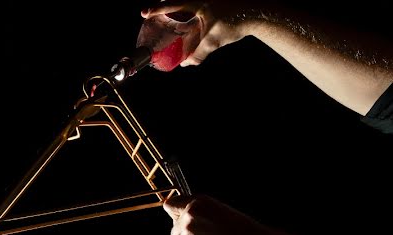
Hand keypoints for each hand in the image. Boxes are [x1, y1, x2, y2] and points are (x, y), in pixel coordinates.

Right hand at [140, 0, 256, 66]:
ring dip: (174, 14)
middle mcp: (200, 0)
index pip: (172, 5)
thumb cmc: (235, 23)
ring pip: (185, 8)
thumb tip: (186, 63)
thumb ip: (199, 52)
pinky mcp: (211, 8)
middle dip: (162, 8)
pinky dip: (186, 19)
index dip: (156, 9)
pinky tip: (184, 28)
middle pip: (176, 2)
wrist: (256, 14)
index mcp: (198, 3)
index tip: (144, 13)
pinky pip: (193, 13)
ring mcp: (206, 3)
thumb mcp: (215, 40)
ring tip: (163, 21)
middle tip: (150, 14)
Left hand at [163, 194, 264, 234]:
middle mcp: (190, 213)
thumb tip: (181, 220)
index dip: (173, 215)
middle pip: (174, 229)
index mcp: (198, 201)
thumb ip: (198, 213)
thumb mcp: (218, 212)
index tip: (180, 222)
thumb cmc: (239, 230)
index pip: (170, 204)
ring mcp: (189, 230)